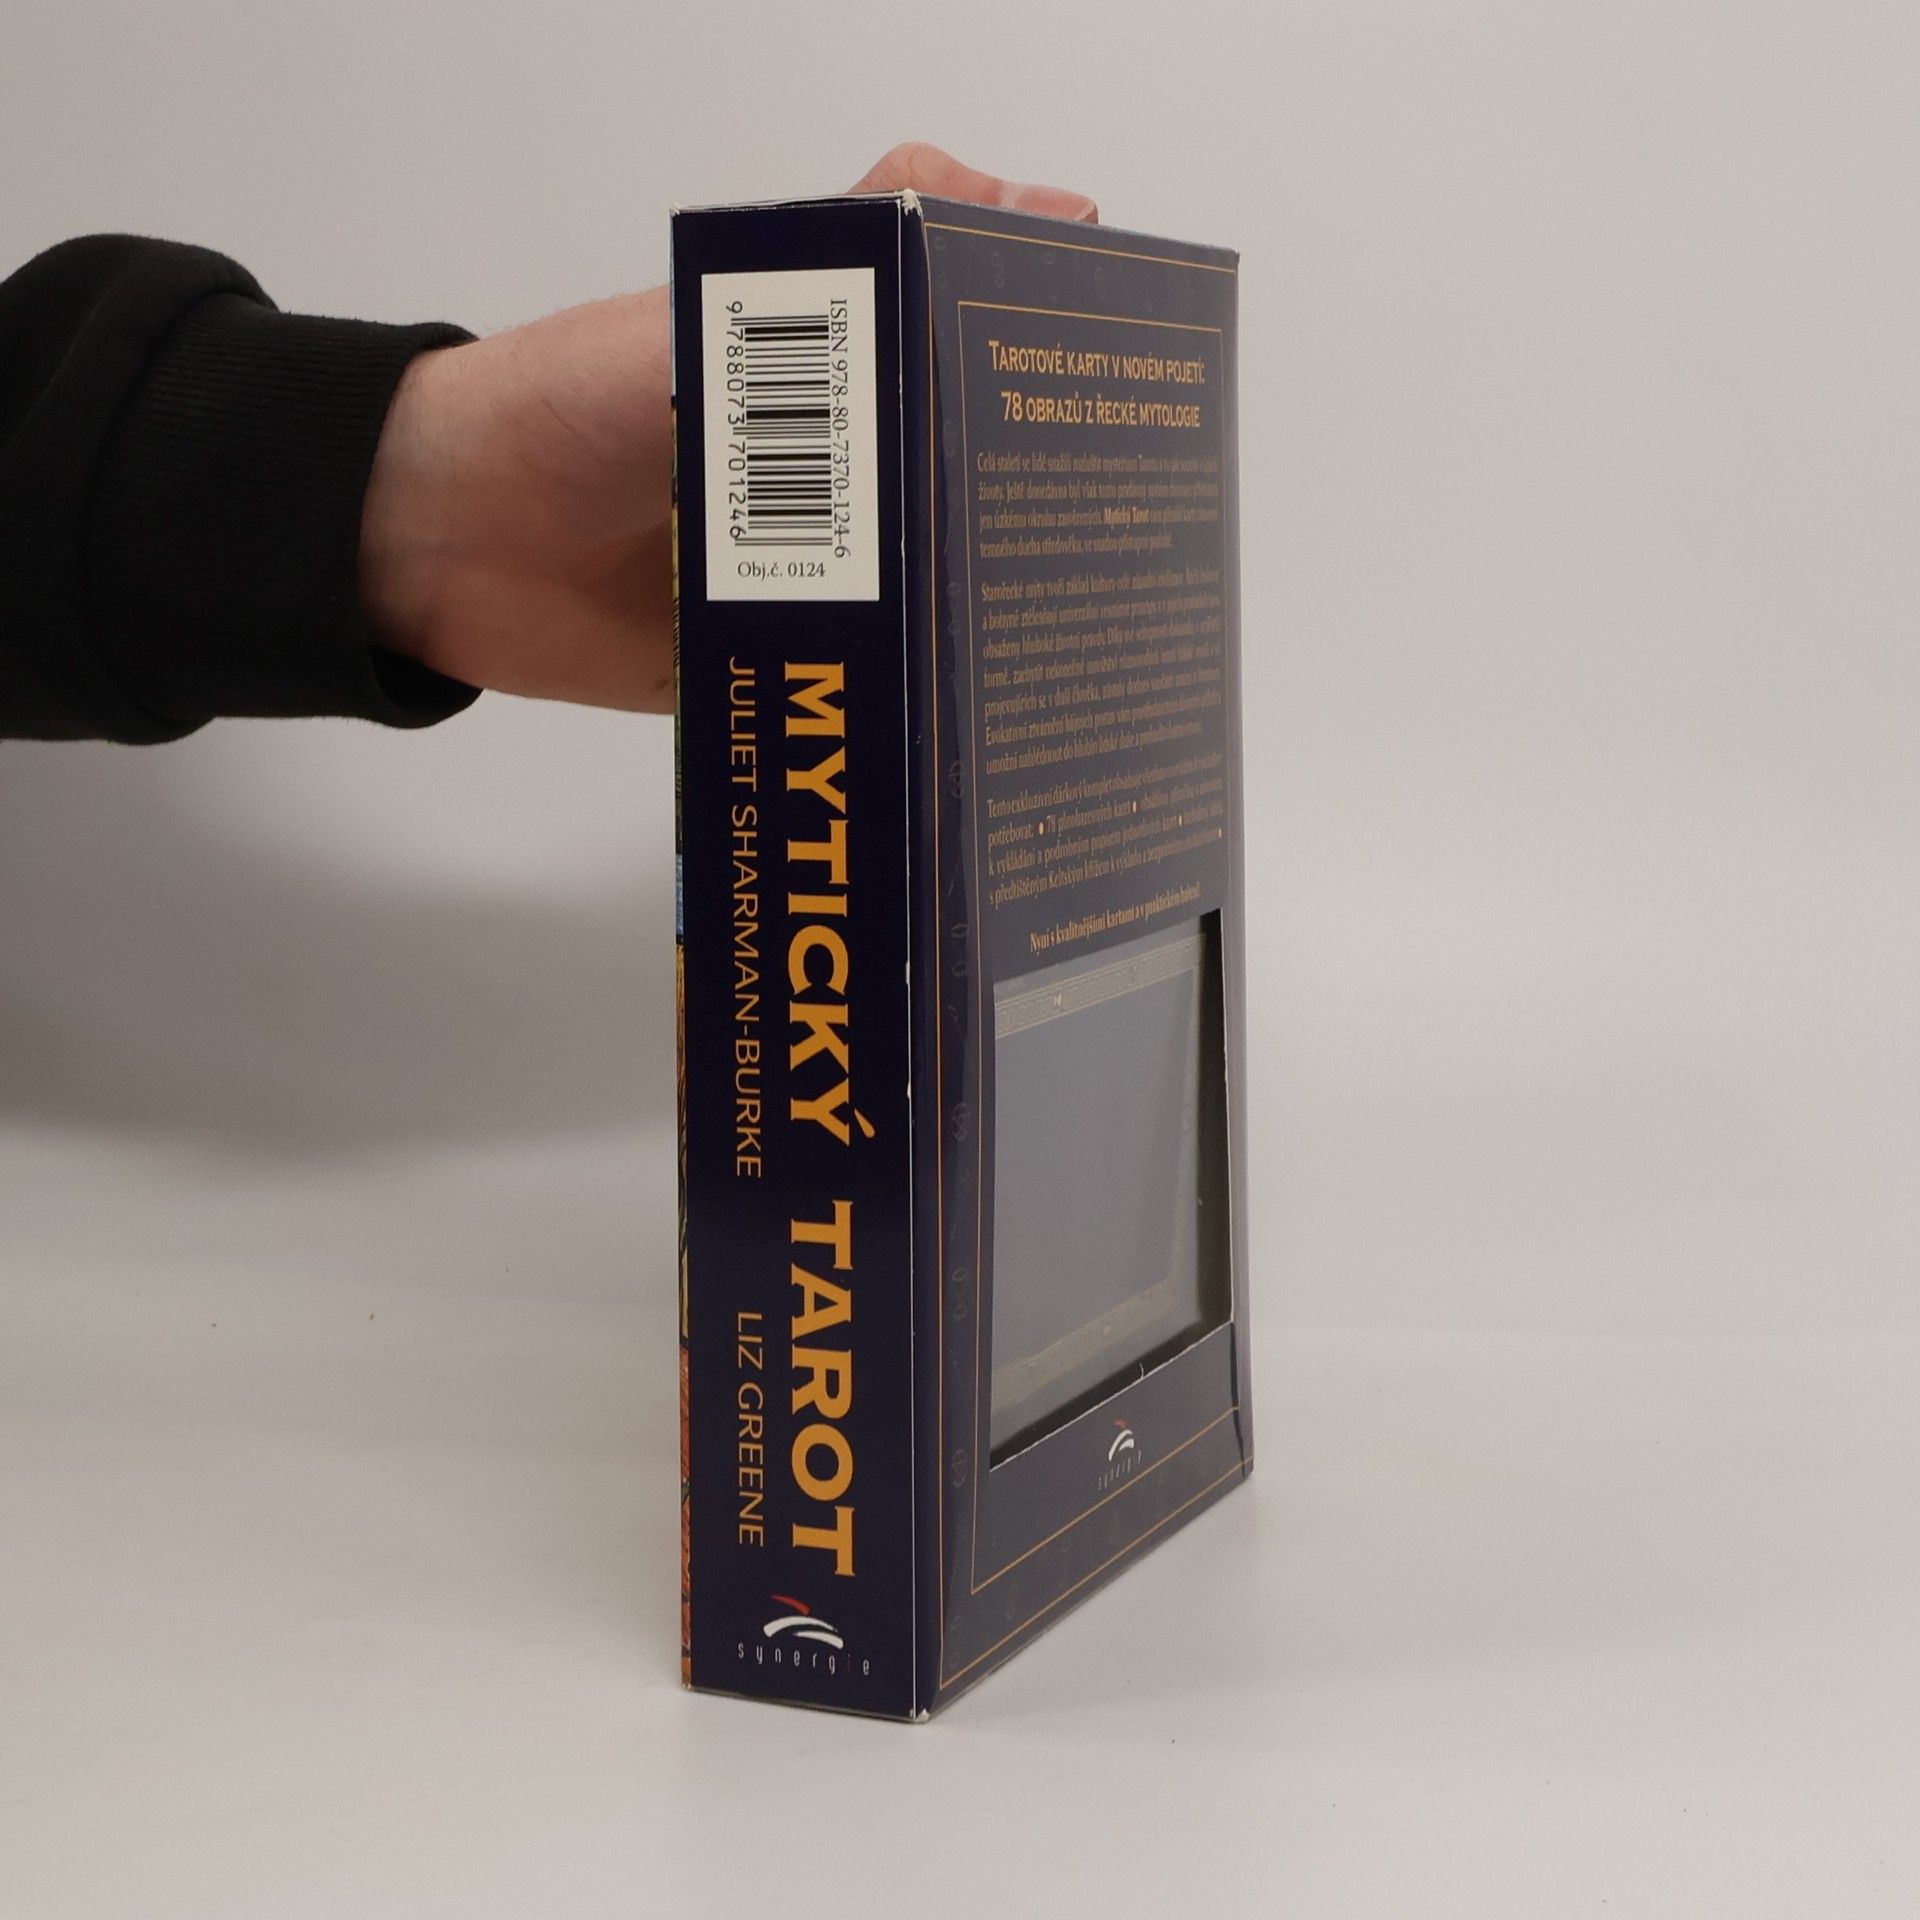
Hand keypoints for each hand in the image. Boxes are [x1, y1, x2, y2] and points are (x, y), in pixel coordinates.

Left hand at [360, 144, 1098, 712]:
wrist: (434, 538)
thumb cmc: (569, 407)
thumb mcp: (721, 313)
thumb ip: (856, 263)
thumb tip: (1028, 201)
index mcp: (844, 391)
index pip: (980, 391)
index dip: (1051, 412)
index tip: (1142, 438)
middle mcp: (838, 489)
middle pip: (963, 518)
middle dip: (1031, 548)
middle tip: (1129, 581)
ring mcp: (806, 586)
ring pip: (922, 615)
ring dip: (978, 642)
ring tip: (1073, 677)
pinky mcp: (770, 668)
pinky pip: (847, 696)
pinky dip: (896, 721)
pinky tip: (970, 745)